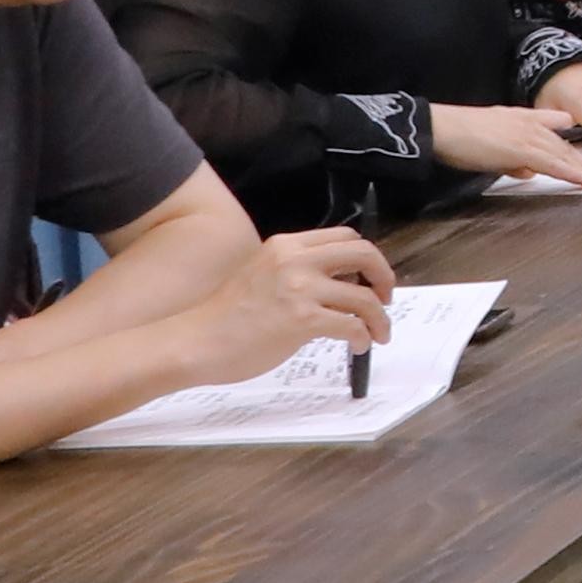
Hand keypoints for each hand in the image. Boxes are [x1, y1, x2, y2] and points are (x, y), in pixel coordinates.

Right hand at [198, 227, 398, 383]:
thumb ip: (295, 271)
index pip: (344, 236)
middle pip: (364, 254)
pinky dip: (363, 337)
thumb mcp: (262, 274)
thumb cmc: (225, 317)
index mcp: (285, 245)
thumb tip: (337, 284)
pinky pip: (352, 325)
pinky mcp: (302, 319)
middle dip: (384, 277)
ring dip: (380, 318)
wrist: (196, 341)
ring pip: (365, 297)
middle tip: (385, 299)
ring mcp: (300, 288)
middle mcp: (295, 259)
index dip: (367, 257)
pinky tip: (357, 346)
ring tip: (378, 334)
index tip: (371, 278)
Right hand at [429, 106, 581, 189]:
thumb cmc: (458, 136)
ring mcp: (529, 135)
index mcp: (521, 118)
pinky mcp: (524, 149)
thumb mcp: (491, 146)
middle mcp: (530, 123)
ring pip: (565, 155)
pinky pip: (556, 164)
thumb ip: (512, 159)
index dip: (569, 140)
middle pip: (564, 145)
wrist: (443, 128)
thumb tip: (527, 172)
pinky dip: (574, 174)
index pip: (553, 126)